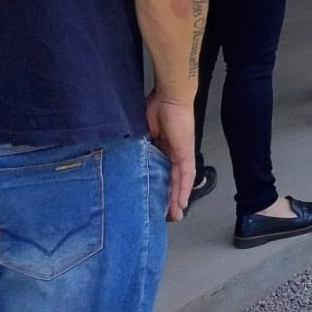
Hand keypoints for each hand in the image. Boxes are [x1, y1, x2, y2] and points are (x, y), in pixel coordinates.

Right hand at [146, 93, 195, 220]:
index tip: (151, 199)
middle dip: (169, 198)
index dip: (156, 186)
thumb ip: (137, 147)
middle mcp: (173, 153)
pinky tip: (182, 202)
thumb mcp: (141, 133)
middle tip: (167, 216)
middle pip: (171, 180)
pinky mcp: (186, 152)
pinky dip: (184, 188)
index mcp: (161, 148)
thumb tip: (126, 160)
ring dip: (178, 198)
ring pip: (180, 181)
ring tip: (175, 215)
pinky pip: (186, 174)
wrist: (170, 96)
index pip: (159, 172)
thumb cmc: (156, 107)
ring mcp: (181, 153)